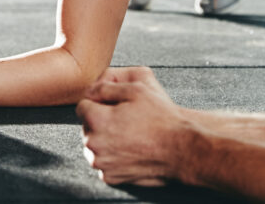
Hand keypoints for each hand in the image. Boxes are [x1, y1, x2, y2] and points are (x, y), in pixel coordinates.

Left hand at [76, 66, 186, 185]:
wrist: (182, 149)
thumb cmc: (161, 118)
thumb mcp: (135, 89)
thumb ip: (105, 87)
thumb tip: (89, 91)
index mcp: (97, 120)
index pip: (82, 106)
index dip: (98, 103)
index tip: (113, 106)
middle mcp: (95, 144)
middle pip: (87, 126)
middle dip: (99, 121)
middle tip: (124, 120)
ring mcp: (102, 163)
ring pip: (94, 145)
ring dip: (104, 139)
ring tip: (128, 135)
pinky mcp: (111, 177)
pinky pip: (103, 162)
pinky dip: (112, 157)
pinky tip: (129, 149)